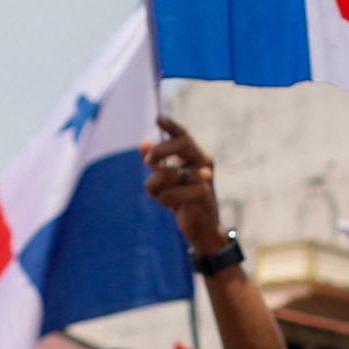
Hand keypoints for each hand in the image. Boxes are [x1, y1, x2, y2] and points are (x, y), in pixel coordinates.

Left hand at [141, 119, 227, 254]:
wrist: (203, 229)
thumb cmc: (185, 202)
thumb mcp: (168, 181)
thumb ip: (157, 163)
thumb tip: (143, 143)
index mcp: (196, 157)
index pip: (183, 135)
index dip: (171, 126)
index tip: (158, 118)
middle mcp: (203, 163)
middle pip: (183, 143)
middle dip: (161, 150)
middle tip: (148, 161)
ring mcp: (205, 178)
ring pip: (170, 172)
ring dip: (156, 184)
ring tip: (157, 194)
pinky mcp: (203, 195)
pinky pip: (171, 193)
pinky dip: (163, 199)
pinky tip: (169, 206)